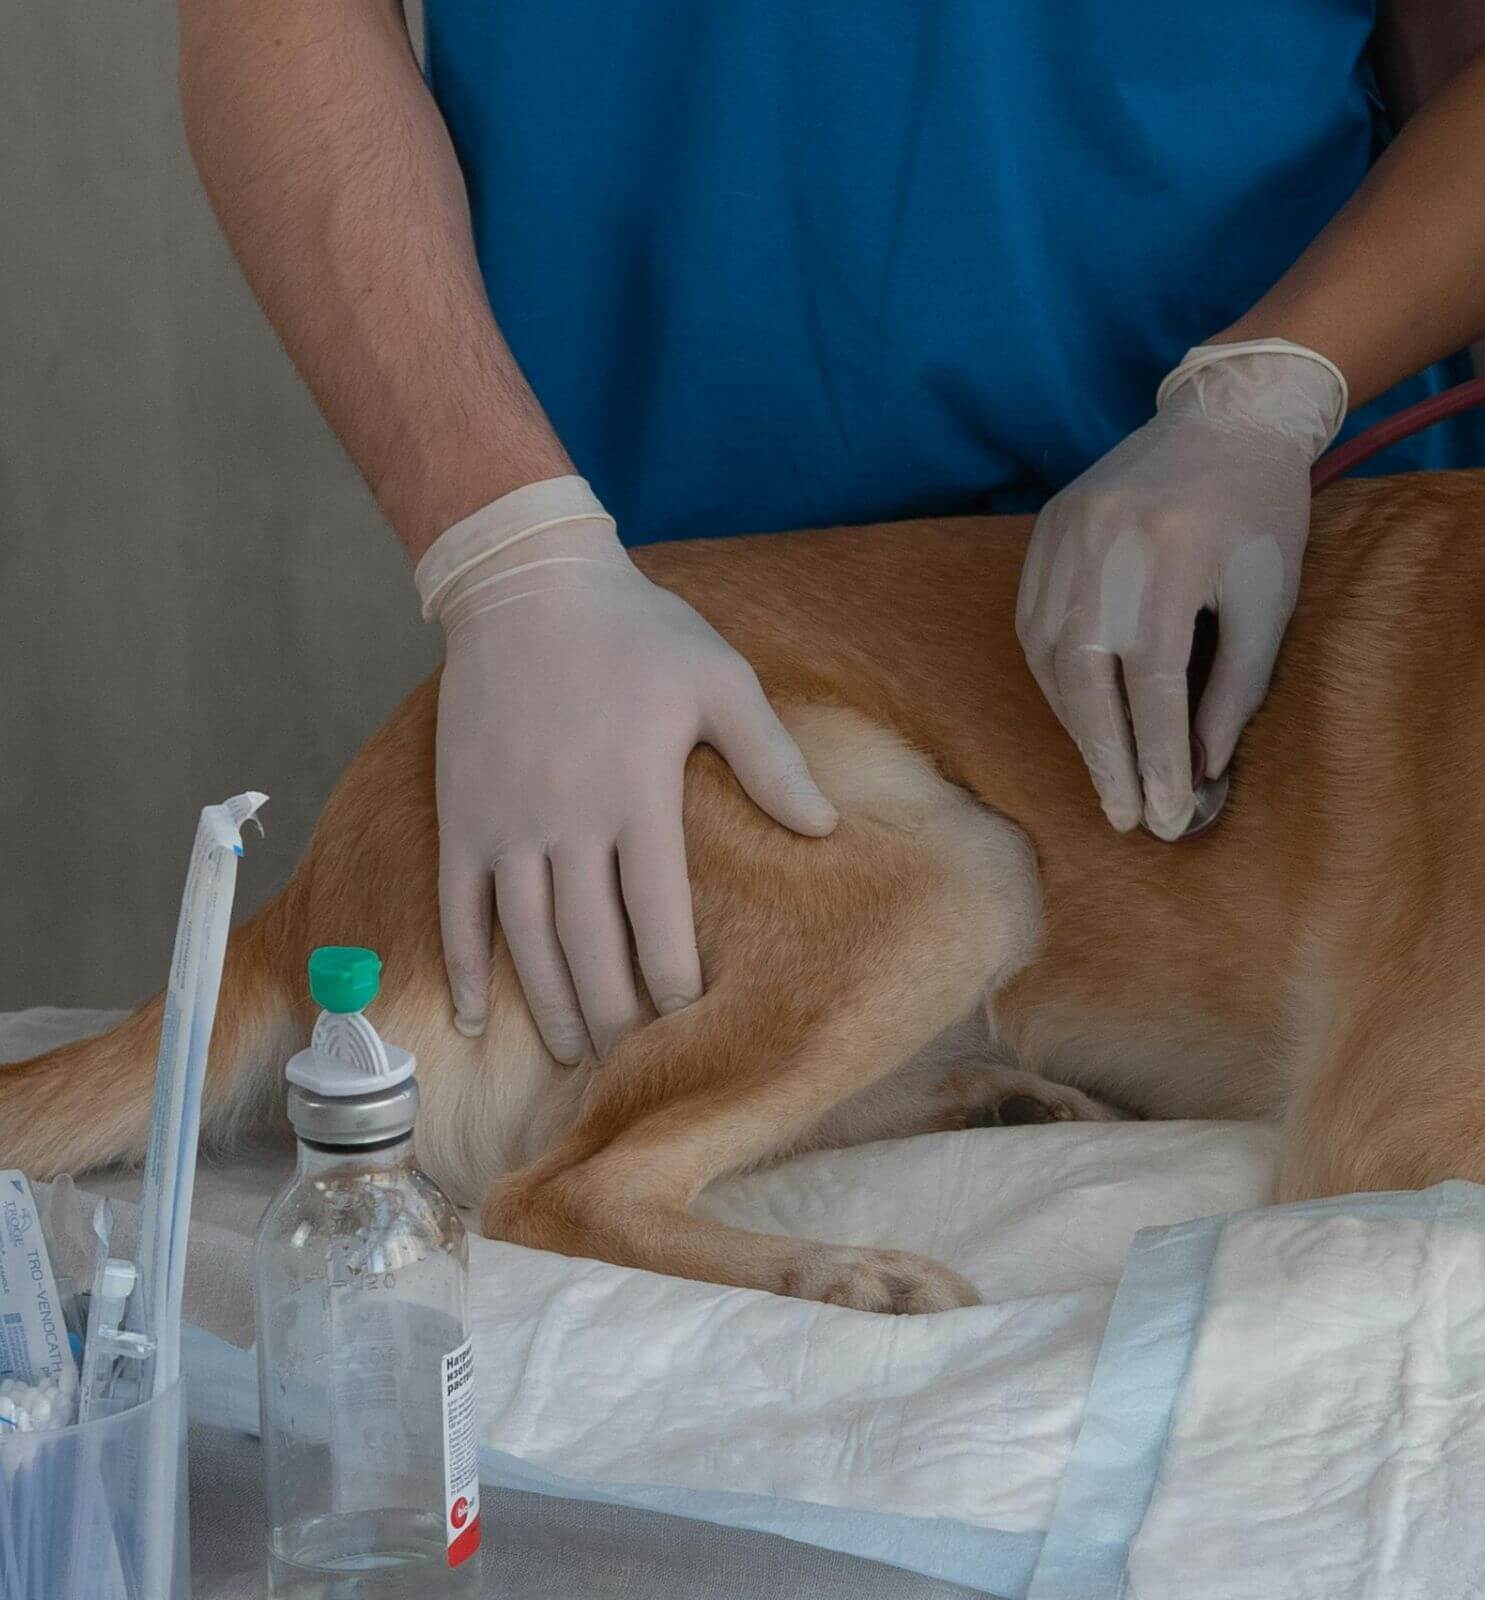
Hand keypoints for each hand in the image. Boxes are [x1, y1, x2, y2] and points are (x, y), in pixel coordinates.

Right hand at [417, 478, 836, 1061]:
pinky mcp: (461, 816)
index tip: (690, 1017)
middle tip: (637, 1062)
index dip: (672, 973)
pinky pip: (458, 908)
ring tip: (578, 1055)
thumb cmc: (638, 633)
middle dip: (616, 1010)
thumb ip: (772, 760)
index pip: (657, 912)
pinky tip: (481, 1016)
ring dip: (550, 1003)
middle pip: (589, 942)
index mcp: (636, 795)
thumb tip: (827, 827)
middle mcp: (565, 820)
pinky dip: (466, 967)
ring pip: (526, 938)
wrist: (525, 584)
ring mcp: (505, 822)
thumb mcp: (720, 680)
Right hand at [1018, 340, 1345, 837]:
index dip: (1157, 755)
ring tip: (1109, 777)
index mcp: (1172, 549)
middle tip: (1126, 817)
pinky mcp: (1047, 526)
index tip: (1165, 816)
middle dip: (1106, 757)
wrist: (1228, 415)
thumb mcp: (1266, 601)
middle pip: (1087, 672)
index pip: (1154, 678)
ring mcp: (1067, 529)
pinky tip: (1081, 717)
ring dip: (1077, 725)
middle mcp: (1106, 538)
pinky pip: (1034, 620)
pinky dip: (1056, 678)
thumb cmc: (1264, 514)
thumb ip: (1233, 688)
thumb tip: (1199, 773)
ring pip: (1051, 652)